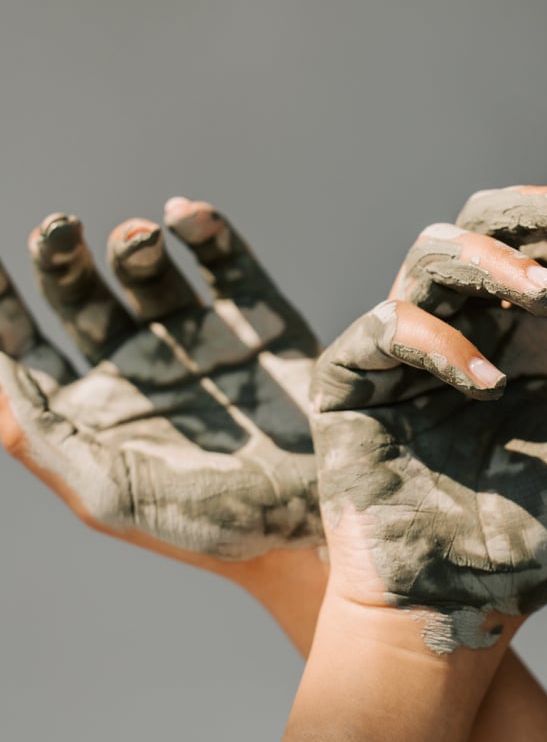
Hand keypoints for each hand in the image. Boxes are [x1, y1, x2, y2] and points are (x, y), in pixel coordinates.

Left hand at [0, 199, 321, 568]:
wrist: (322, 519)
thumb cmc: (211, 524)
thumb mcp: (109, 492)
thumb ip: (39, 435)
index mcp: (93, 410)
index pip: (24, 347)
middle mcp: (138, 367)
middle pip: (78, 294)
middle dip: (60, 256)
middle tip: (59, 227)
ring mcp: (198, 339)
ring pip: (145, 268)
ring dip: (131, 242)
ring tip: (139, 237)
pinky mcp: (257, 320)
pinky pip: (224, 260)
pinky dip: (203, 229)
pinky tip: (183, 218)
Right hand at [310, 126, 546, 652]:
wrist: (449, 614)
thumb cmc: (528, 553)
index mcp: (530, 350)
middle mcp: (470, 338)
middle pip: (487, 228)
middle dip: (531, 210)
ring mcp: (408, 355)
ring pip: (434, 253)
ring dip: (494, 261)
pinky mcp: (354, 379)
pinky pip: (390, 324)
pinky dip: (441, 340)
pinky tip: (483, 383)